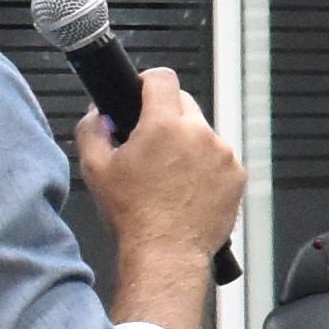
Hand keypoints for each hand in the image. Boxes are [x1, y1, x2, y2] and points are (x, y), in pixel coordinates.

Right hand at [76, 71, 246, 305]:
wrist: (166, 251)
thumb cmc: (134, 215)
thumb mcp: (95, 169)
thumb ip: (92, 130)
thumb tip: (98, 115)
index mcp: (164, 125)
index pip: (162, 77)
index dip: (148, 82)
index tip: (142, 92)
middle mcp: (199, 134)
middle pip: (184, 103)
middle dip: (166, 116)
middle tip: (150, 143)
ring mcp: (223, 154)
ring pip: (203, 132)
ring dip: (187, 143)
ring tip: (169, 173)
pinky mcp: (237, 174)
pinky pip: (220, 157)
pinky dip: (206, 165)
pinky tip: (187, 187)